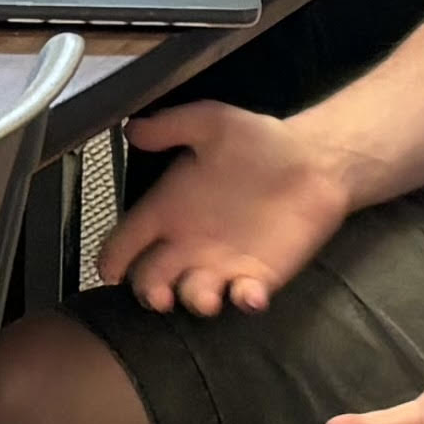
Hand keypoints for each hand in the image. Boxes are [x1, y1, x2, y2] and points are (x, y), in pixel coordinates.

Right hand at [95, 104, 350, 314]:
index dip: (114, 258)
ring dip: (195, 300)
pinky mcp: (257, 276)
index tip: (109, 271)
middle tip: (159, 295)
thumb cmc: (260, 141)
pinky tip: (249, 294)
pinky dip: (245, 300)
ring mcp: (221, 263)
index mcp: (169, 209)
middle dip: (150, 291)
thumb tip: (132, 128)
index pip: (128, 240)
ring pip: (194, 294)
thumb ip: (171, 126)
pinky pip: (244, 296)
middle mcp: (188, 242)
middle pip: (152, 278)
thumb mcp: (212, 123)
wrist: (314, 159)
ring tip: (206, 298)